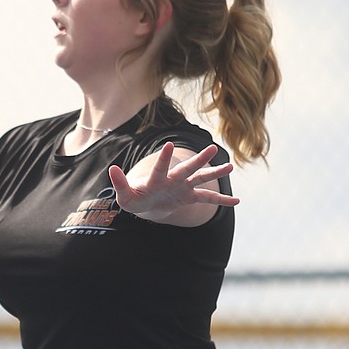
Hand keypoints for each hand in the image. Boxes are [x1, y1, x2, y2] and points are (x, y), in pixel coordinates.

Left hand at [108, 142, 238, 224]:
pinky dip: (221, 200)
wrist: (145, 203)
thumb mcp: (124, 195)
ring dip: (214, 173)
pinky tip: (237, 201)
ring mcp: (183, 187)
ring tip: (230, 167)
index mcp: (157, 179)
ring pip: (201, 178)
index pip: (161, 167)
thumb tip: (111, 169)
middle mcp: (173, 179)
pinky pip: (208, 198)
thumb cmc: (133, 198)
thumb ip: (120, 183)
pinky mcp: (189, 197)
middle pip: (187, 168)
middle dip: (199, 160)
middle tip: (212, 148)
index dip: (164, 158)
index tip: (169, 145)